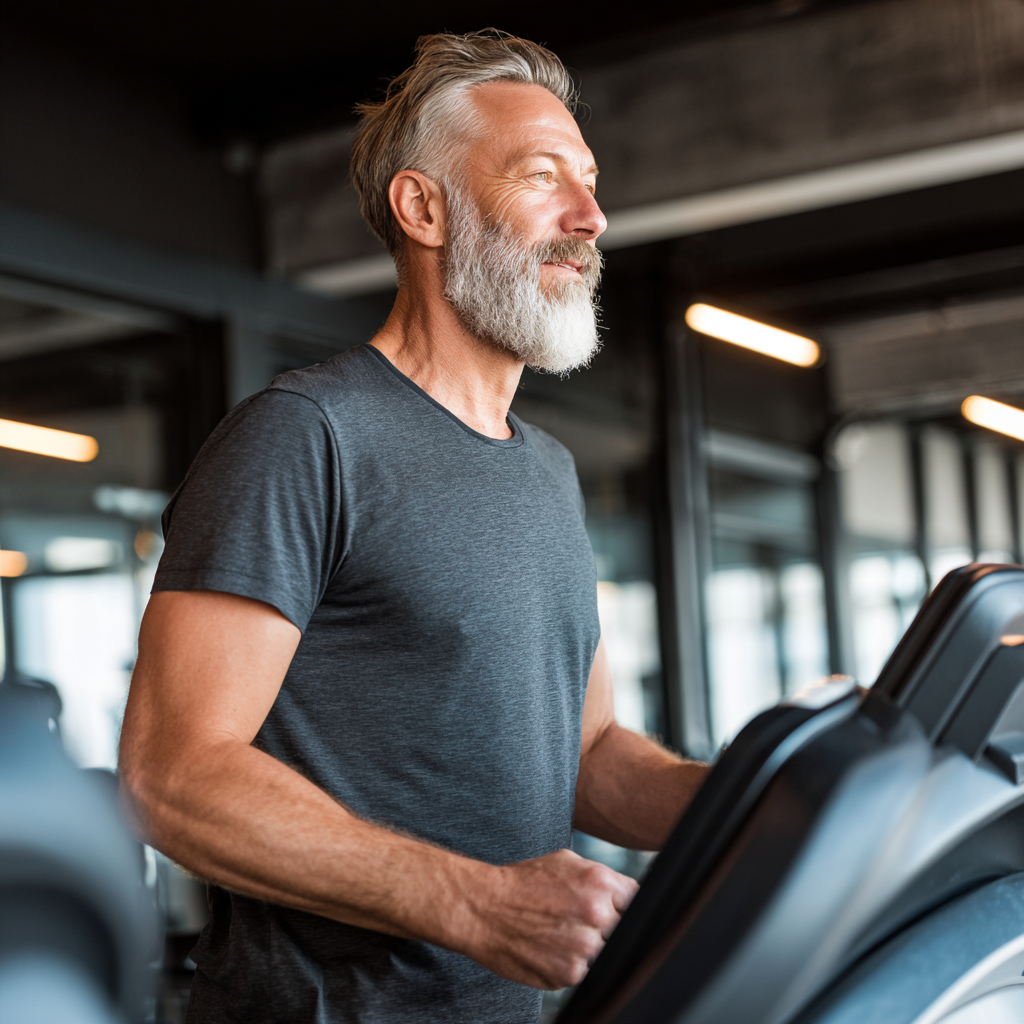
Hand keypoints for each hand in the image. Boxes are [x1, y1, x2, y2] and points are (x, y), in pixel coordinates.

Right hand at [457, 848, 638, 989]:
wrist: (485, 908)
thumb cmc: (524, 882)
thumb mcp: (568, 862)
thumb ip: (603, 879)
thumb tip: (628, 894)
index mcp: (600, 883)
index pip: (638, 901)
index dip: (626, 906)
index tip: (617, 910)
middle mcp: (597, 914)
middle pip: (625, 929)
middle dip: (609, 927)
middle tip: (582, 921)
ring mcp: (584, 948)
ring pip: (607, 954)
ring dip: (592, 948)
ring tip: (564, 934)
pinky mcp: (569, 974)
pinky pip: (586, 973)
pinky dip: (574, 963)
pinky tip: (554, 948)